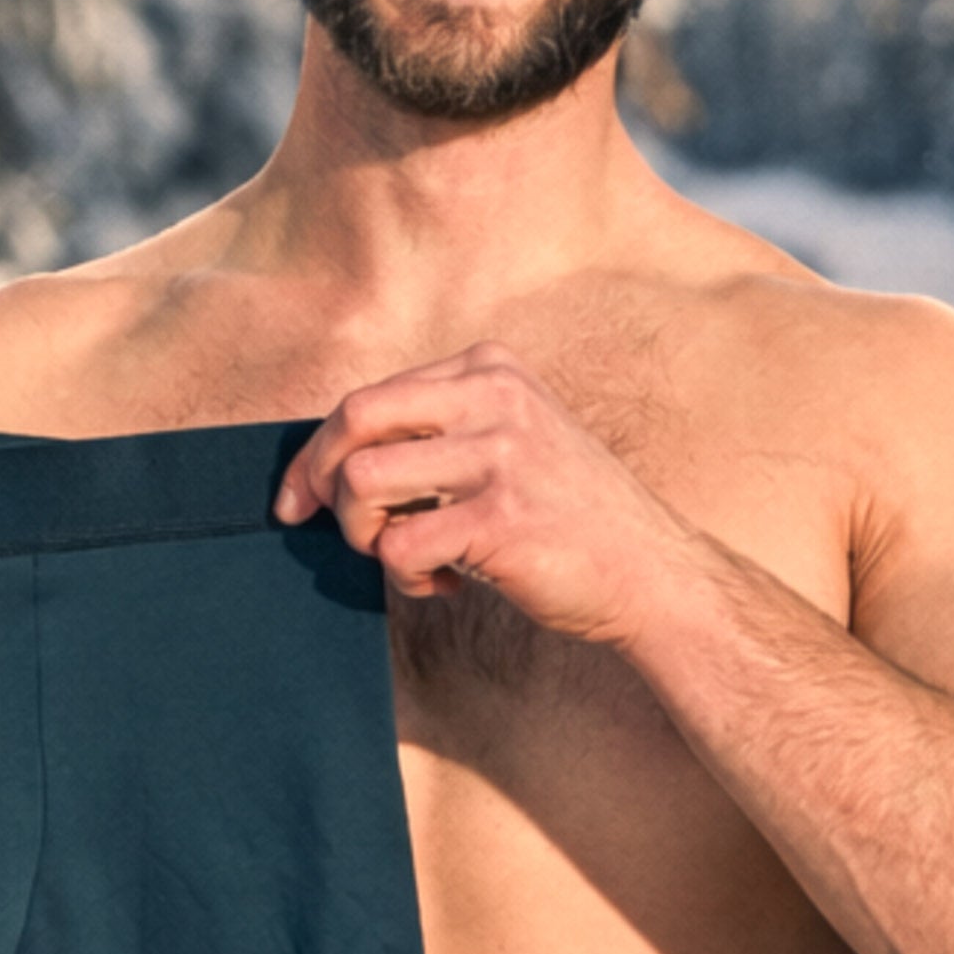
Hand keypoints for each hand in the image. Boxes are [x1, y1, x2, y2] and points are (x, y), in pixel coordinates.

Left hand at [273, 341, 691, 645]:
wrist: (653, 573)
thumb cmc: (567, 515)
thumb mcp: (511, 439)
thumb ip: (437, 431)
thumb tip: (331, 460)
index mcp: (489, 368)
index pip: (368, 397)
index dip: (317, 453)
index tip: (300, 497)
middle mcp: (494, 397)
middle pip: (352, 419)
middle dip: (320, 479)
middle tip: (332, 526)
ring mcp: (500, 454)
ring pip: (363, 481)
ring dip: (365, 536)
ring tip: (408, 558)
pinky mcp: (501, 518)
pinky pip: (399, 546)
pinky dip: (408, 578)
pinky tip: (449, 584)